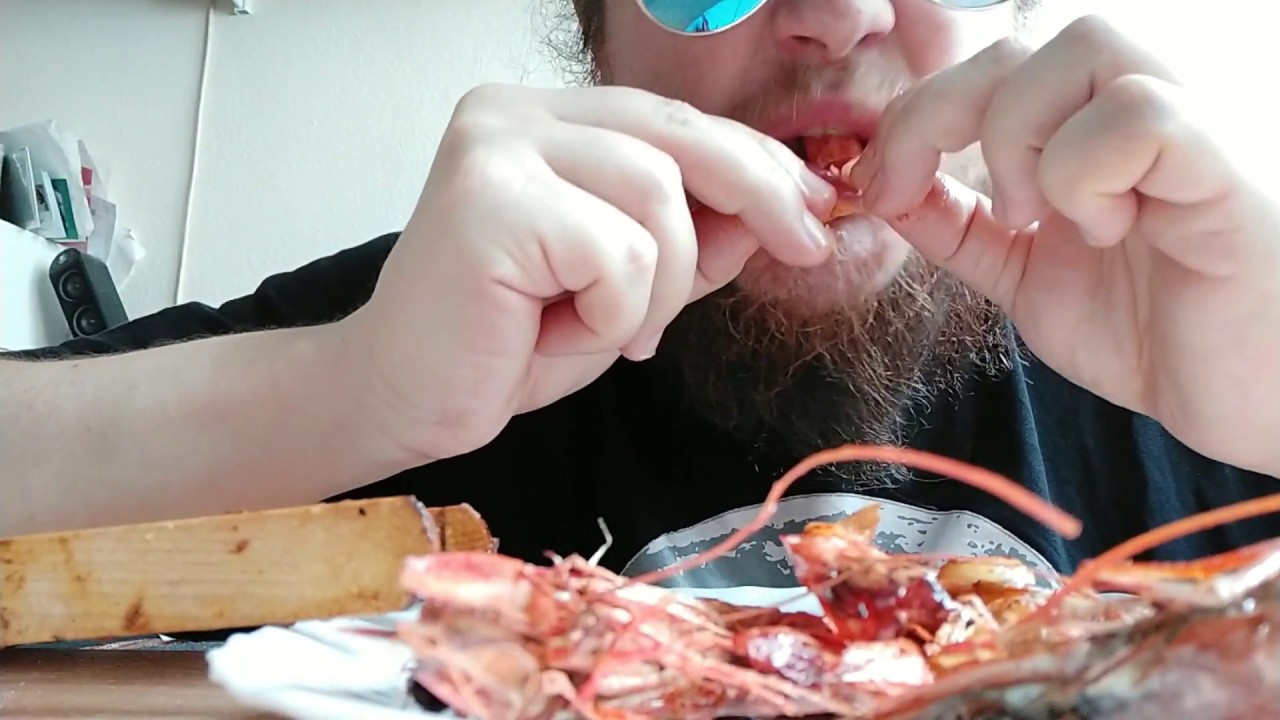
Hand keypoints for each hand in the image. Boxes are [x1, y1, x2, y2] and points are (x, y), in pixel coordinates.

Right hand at [342, 83, 836, 462]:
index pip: (675, 121)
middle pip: (678, 135)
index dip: (757, 162)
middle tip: (805, 249)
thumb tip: (784, 208)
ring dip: (659, 290)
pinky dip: (615, 313)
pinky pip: (617, 252)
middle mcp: (513, 112)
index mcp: (546, 119)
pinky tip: (565, 333)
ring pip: (657, 199)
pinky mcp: (487, 199)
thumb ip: (696, 238)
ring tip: (610, 331)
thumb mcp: (630, 285)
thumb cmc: (508, 343)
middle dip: (759, 195)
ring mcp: (494, 146)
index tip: (813, 209)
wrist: (408, 400)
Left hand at [854, 16, 1279, 474]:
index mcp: (1088, 127)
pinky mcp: (1226, 165)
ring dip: (1017, 138)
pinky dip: (1086, 171)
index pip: (990, 60)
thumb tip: (881, 187)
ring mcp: (1191, 123)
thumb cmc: (1161, 332)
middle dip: (932, 115)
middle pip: (1019, 44)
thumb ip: (960, 229)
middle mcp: (1141, 104)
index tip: (876, 182)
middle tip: (910, 192)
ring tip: (1033, 219)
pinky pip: (1141, 112)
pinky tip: (1108, 228)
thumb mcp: (1028, 279)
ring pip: (1081, 46)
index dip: (915, 110)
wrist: (1253, 399)